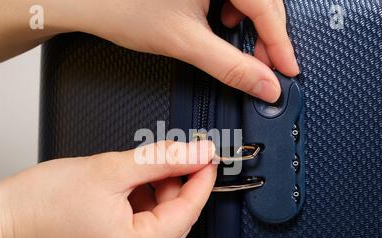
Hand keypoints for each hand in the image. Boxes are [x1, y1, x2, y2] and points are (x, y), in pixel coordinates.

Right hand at [0, 141, 215, 237]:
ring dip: (159, 199)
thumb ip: (164, 159)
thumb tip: (199, 152)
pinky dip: (144, 213)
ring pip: (160, 230)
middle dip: (178, 188)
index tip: (207, 159)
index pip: (186, 213)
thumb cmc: (43, 200)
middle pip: (175, 224)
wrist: (7, 219)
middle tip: (174, 159)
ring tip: (142, 174)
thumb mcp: (112, 169)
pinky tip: (132, 192)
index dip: (200, 181)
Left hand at [67, 0, 298, 101]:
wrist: (93, 1)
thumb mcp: (187, 42)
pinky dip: (236, 11)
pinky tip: (221, 21)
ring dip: (252, 23)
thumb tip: (265, 84)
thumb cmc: (125, 9)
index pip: (267, 7)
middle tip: (265, 66)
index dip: (280, 43)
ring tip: (233, 37)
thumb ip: (231, 67)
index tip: (287, 70)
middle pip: (264, 1)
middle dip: (267, 36)